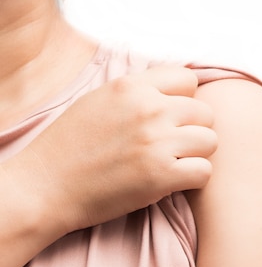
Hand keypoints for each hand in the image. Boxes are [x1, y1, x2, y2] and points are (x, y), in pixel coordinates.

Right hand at [5, 66, 215, 233]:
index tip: (171, 119)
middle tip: (173, 147)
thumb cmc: (70, 148)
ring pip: (210, 141)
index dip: (185, 101)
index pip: (188, 80)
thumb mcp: (100, 100)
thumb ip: (139, 93)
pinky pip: (205, 172)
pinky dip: (193, 179)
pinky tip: (173, 182)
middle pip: (205, 113)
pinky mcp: (161, 175)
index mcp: (131, 87)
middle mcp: (148, 109)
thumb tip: (176, 92)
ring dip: (196, 155)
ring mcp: (157, 142)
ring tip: (173, 164)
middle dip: (193, 131)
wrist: (45, 186)